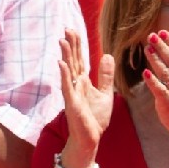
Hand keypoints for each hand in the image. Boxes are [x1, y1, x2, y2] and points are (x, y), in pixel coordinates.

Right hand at [57, 28, 115, 167]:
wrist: (90, 138)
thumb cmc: (95, 118)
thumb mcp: (105, 93)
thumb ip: (105, 75)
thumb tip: (107, 55)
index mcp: (83, 82)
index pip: (80, 59)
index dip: (77, 45)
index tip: (73, 29)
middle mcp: (75, 85)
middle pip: (73, 61)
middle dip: (70, 45)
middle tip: (66, 28)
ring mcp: (72, 93)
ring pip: (68, 71)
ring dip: (66, 56)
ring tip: (63, 41)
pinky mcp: (72, 104)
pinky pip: (67, 87)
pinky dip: (64, 75)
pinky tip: (61, 64)